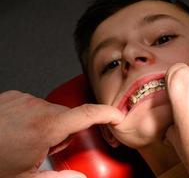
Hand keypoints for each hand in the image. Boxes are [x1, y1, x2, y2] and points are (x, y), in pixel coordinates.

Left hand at [0, 90, 123, 177]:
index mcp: (46, 128)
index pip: (87, 114)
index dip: (107, 113)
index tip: (117, 115)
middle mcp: (37, 108)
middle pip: (67, 116)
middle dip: (65, 131)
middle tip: (48, 149)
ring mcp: (24, 99)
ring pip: (51, 110)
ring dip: (48, 125)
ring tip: (28, 141)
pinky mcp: (13, 96)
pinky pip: (34, 105)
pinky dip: (33, 117)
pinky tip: (18, 130)